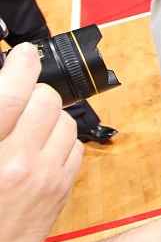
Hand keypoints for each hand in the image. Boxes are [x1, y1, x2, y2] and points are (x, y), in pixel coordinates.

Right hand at [0, 44, 81, 241]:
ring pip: (64, 119)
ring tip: (25, 129)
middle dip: (33, 93)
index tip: (24, 55)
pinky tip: (39, 149)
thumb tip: (7, 82)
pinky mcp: (62, 186)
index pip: (11, 95)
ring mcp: (44, 176)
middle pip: (44, 100)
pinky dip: (59, 139)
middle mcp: (17, 164)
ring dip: (47, 116)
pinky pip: (73, 143)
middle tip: (17, 101)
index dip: (21, 66)